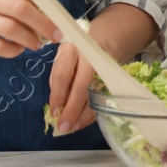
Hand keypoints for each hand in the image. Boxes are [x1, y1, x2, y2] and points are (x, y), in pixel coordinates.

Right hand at [0, 0, 60, 57]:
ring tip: (37, 44)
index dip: (45, 4)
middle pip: (21, 9)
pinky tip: (17, 49)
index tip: (58, 15)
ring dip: (30, 39)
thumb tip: (42, 9)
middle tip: (56, 34)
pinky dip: (13, 50)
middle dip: (44, 23)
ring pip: (11, 29)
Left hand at [46, 3, 158, 135]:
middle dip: (71, 109)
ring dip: (83, 114)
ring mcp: (104, 65)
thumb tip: (56, 106)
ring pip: (95, 92)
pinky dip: (93, 111)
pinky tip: (83, 121)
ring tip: (72, 127)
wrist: (106, 38)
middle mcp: (89, 55)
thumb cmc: (78, 53)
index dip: (58, 95)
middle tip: (63, 126)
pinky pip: (104, 96)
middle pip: (81, 85)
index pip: (63, 74)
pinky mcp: (113, 76)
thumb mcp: (64, 57)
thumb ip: (59, 78)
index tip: (53, 112)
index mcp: (72, 48)